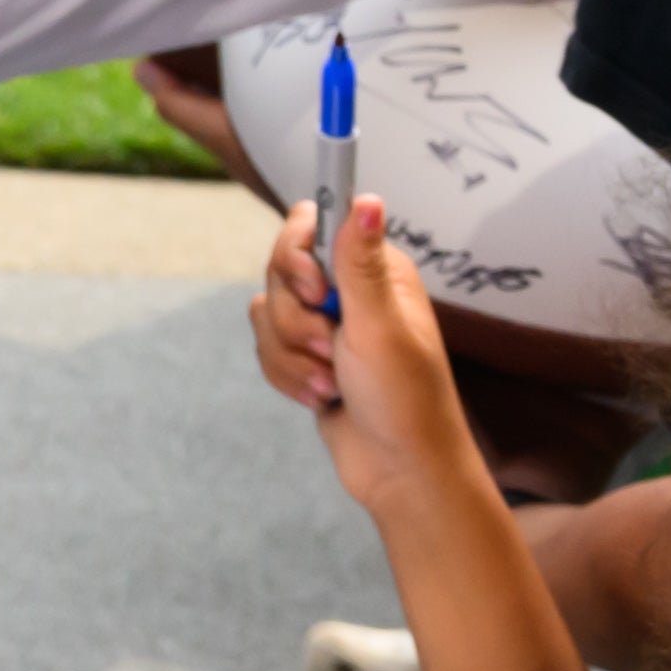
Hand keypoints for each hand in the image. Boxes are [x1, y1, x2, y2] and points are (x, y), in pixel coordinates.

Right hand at [252, 190, 489, 525]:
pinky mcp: (306, 356)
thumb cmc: (405, 401)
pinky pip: (265, 346)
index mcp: (375, 270)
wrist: (400, 472)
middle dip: (296, 320)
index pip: (311, 222)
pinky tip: (321, 397)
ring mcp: (326, 324)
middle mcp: (349, 289)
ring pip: (266, 312)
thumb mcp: (381, 328)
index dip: (298, 253)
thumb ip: (360, 263)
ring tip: (332, 383)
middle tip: (332, 347)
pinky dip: (286, 376)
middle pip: (280, 271)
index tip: (315, 289)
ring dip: (292, 356)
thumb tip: (369, 198)